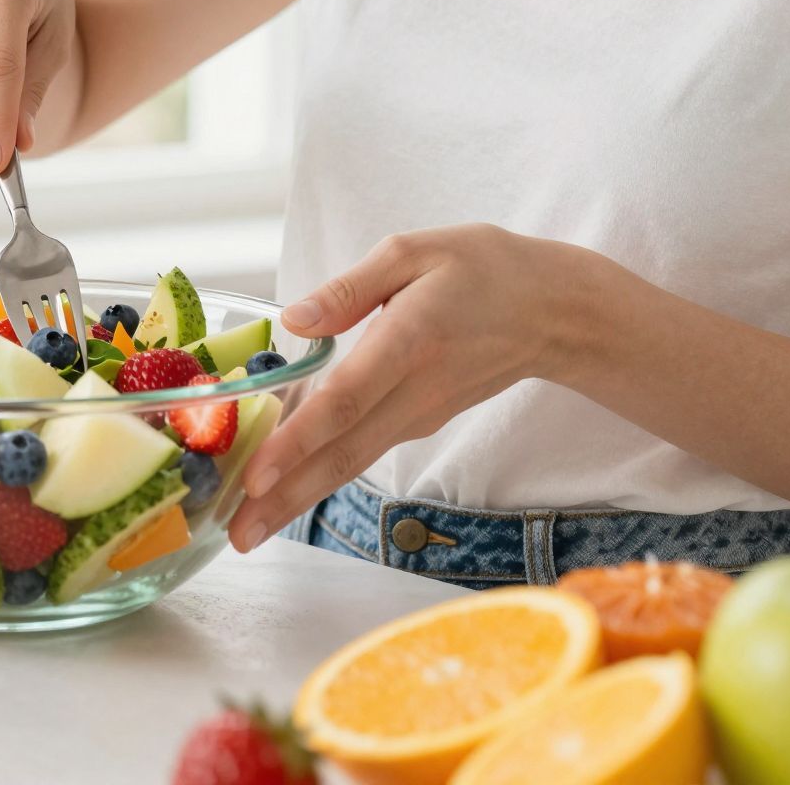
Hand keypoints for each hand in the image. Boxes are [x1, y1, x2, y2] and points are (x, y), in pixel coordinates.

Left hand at [227, 224, 609, 551]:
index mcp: (409, 341)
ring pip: (351, 462)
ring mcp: (419, 415)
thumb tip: (293, 320)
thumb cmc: (481, 269)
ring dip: (298, 498)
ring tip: (247, 530)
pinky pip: (362, 449)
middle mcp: (414, 392)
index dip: (299, 440)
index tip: (257, 474)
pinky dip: (320, 473)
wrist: (553, 313)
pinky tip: (280, 487)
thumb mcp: (416, 252)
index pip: (346, 400)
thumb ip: (350, 288)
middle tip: (236, 537)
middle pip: (342, 454)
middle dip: (286, 498)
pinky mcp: (420, 422)